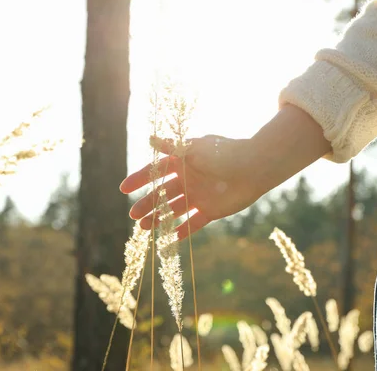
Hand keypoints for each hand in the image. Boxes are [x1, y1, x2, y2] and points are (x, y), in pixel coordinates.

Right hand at [120, 135, 266, 239]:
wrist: (253, 168)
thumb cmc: (223, 154)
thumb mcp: (194, 149)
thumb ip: (172, 147)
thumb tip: (149, 137)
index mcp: (183, 162)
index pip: (156, 171)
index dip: (139, 179)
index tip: (123, 189)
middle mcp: (188, 179)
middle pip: (162, 194)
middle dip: (147, 204)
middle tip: (132, 216)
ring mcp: (198, 195)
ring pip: (174, 209)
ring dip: (159, 218)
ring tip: (144, 228)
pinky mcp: (210, 210)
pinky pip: (193, 223)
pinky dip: (182, 231)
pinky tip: (169, 239)